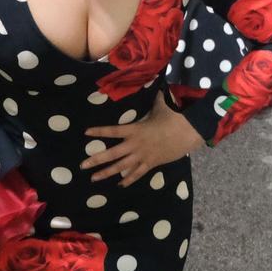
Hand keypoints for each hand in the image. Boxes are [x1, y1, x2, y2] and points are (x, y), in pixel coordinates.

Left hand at [83, 97, 203, 186]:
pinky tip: (119, 185)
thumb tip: (153, 85)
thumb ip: (152, 98)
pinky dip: (128, 179)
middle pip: (112, 154)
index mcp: (135, 129)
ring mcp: (142, 156)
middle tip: (82, 165)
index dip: (99, 131)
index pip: (113, 130)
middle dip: (96, 160)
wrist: (188, 133)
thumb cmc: (174, 117)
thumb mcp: (160, 105)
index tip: (86, 132)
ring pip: (121, 167)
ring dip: (107, 173)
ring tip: (94, 178)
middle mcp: (135, 145)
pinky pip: (137, 174)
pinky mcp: (151, 164)